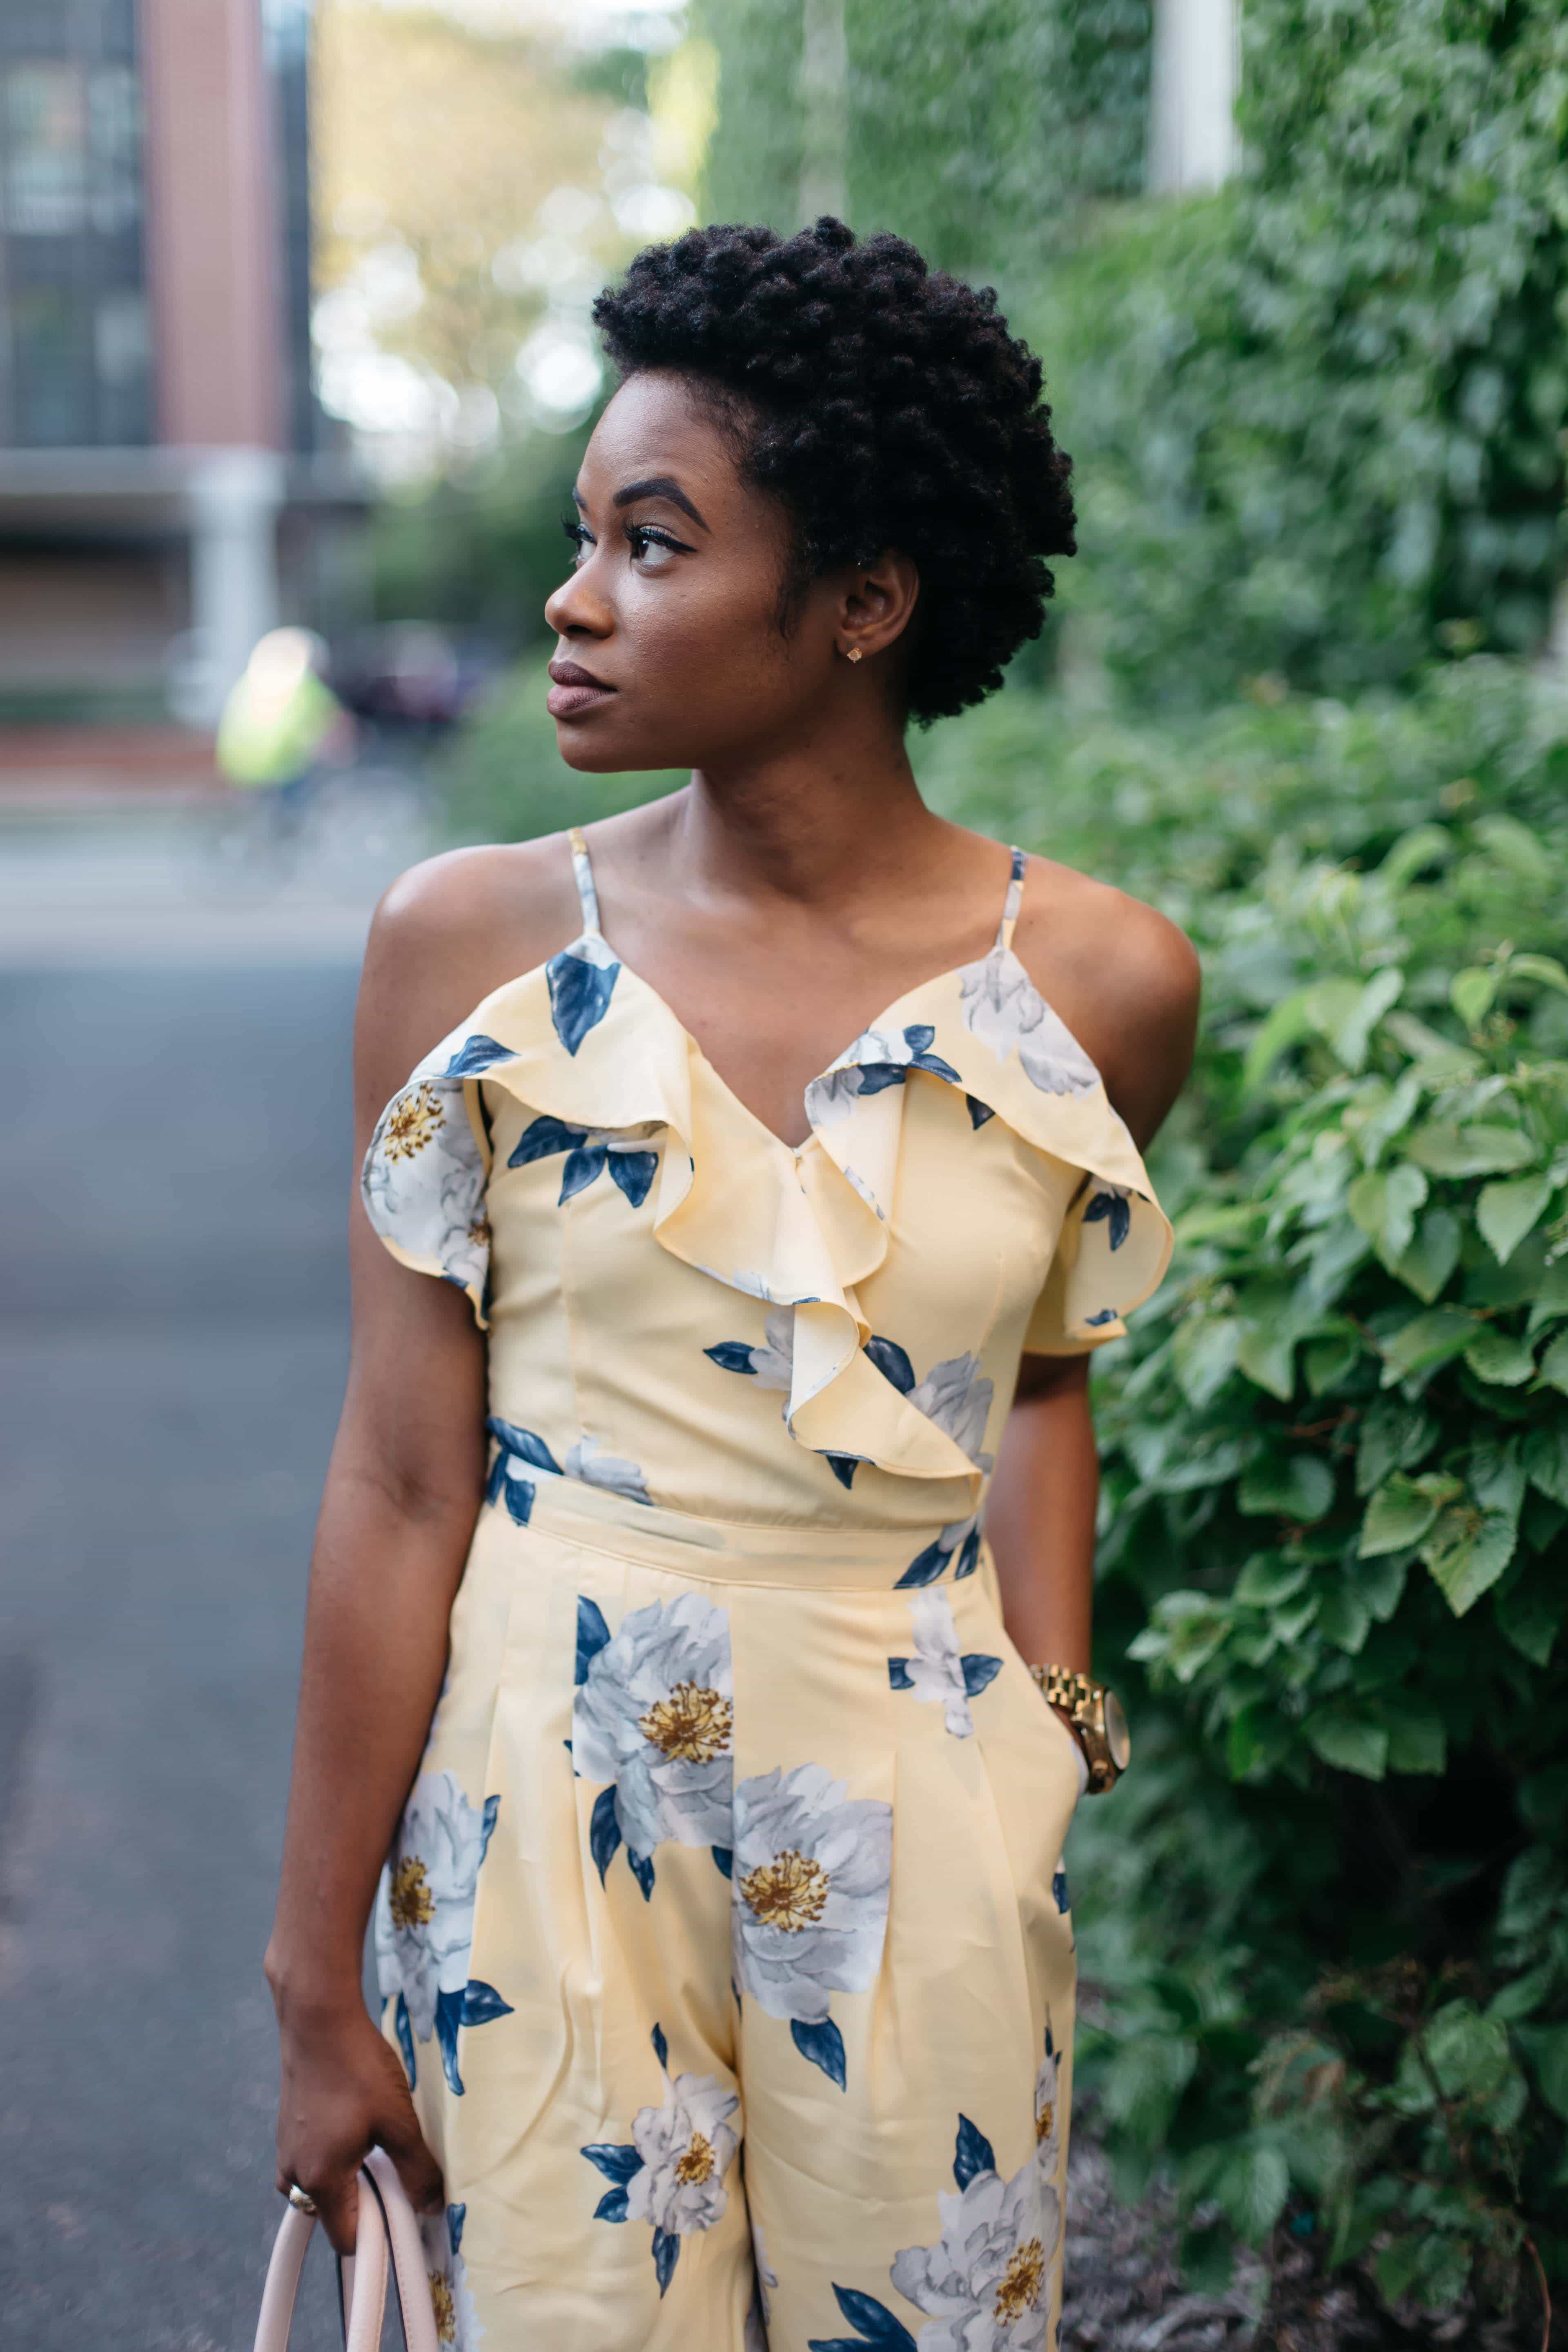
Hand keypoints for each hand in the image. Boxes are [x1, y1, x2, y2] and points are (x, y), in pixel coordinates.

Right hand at [273, 1990, 443, 2255]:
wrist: (318, 2019)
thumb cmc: (356, 2068)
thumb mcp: (398, 2121)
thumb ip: (416, 2170)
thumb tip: (431, 2207)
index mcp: (319, 2180)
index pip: (347, 2239)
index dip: (380, 2231)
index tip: (403, 2204)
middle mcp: (293, 2173)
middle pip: (334, 2214)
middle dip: (366, 2200)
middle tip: (391, 2162)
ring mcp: (286, 2150)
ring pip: (324, 2185)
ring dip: (352, 2174)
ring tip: (375, 2136)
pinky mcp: (288, 2129)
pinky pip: (314, 2160)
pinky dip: (336, 2154)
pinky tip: (357, 2118)